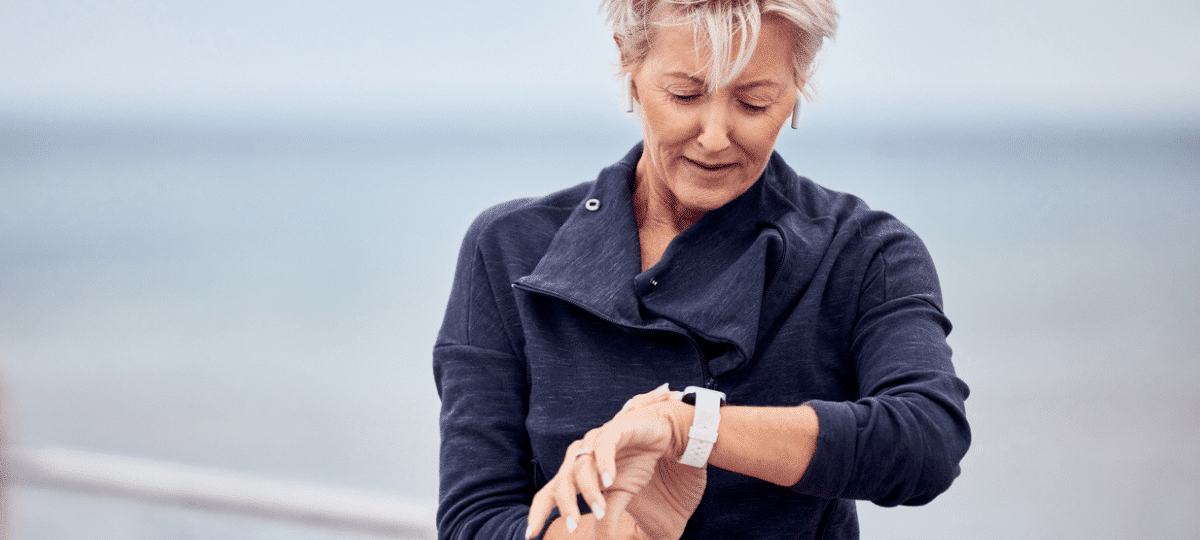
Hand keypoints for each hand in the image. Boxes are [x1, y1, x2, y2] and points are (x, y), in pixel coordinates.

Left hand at [526, 384, 703, 539]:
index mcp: (574, 471)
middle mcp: (579, 455)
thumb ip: (607, 515)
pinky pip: (603, 448)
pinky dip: (604, 465)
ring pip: (581, 468)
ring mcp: (593, 441)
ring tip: (600, 510)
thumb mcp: (620, 494)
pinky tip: (609, 481)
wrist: (659, 436)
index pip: (550, 493)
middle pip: (562, 482)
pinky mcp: (612, 430)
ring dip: (590, 492)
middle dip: (566, 506)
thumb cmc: (634, 463)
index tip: (530, 535)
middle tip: (573, 527)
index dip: (538, 512)